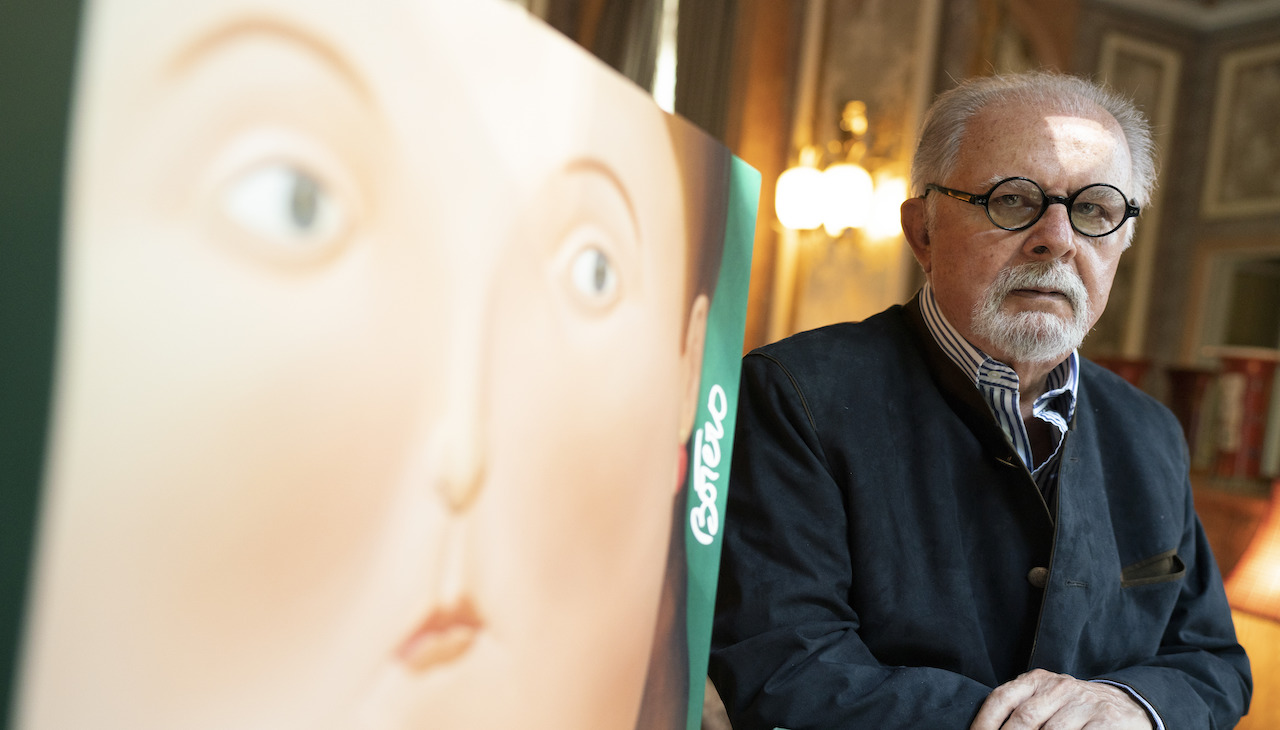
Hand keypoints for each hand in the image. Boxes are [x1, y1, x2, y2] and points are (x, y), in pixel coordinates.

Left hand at [969, 669, 1152, 729]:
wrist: (1127, 705)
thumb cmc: (1074, 708)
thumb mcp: (1046, 699)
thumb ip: (1020, 710)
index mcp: (1037, 680)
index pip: (1001, 698)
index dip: (985, 722)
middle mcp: (1059, 687)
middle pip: (1024, 718)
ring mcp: (1083, 703)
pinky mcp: (1106, 720)